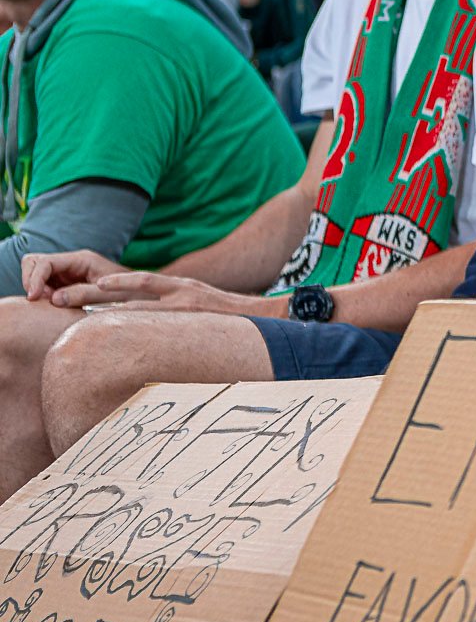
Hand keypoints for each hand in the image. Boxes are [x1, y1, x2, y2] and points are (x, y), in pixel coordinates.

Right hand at [21, 250, 128, 302]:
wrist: (145, 294)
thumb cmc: (132, 292)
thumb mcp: (110, 295)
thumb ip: (83, 294)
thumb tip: (54, 299)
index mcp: (82, 259)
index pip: (45, 262)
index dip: (34, 278)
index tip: (34, 298)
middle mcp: (72, 263)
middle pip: (34, 263)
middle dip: (32, 281)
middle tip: (42, 301)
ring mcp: (68, 272)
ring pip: (37, 274)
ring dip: (38, 290)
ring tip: (53, 305)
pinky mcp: (67, 283)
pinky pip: (45, 285)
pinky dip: (44, 295)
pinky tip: (56, 306)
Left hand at [43, 270, 283, 317]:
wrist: (272, 317)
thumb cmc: (241, 323)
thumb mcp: (212, 313)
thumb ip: (189, 318)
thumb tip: (169, 337)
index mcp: (182, 288)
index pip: (137, 284)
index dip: (107, 287)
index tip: (79, 290)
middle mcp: (178, 290)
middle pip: (122, 290)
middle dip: (88, 294)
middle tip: (56, 298)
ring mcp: (182, 300)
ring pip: (129, 300)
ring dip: (95, 303)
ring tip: (66, 307)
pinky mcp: (190, 309)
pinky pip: (151, 310)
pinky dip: (126, 311)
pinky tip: (104, 318)